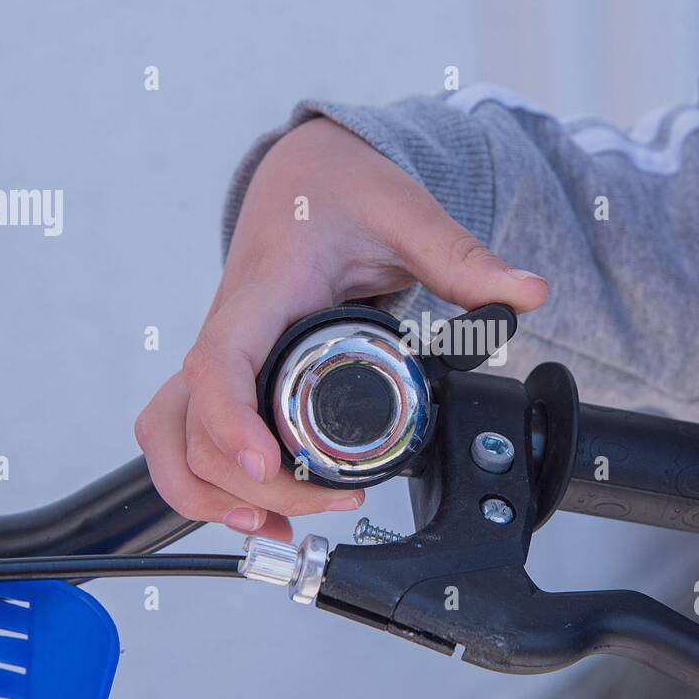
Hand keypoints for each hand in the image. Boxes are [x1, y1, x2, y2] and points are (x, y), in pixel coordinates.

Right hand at [135, 117, 547, 536]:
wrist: (303, 174)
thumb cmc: (339, 189)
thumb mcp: (404, 212)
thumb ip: (461, 257)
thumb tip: (527, 293)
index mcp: (264, 291)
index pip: (220, 361)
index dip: (231, 421)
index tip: (268, 465)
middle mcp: (228, 329)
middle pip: (191, 424)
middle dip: (247, 482)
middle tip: (327, 499)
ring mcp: (221, 355)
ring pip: (171, 437)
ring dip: (208, 492)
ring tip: (276, 524)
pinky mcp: (228, 374)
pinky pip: (183, 434)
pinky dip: (202, 483)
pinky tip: (258, 516)